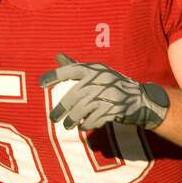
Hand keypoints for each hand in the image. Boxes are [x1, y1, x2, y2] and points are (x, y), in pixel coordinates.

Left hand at [39, 53, 169, 130]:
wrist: (140, 99)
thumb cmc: (111, 84)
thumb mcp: (96, 72)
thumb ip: (76, 66)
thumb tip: (57, 56)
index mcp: (94, 69)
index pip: (71, 70)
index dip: (54, 75)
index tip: (41, 84)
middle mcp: (100, 80)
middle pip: (74, 96)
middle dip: (61, 109)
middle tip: (53, 118)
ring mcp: (108, 94)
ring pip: (82, 109)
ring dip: (72, 120)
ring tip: (66, 125)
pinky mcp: (115, 109)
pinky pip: (95, 119)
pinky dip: (87, 125)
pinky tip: (83, 127)